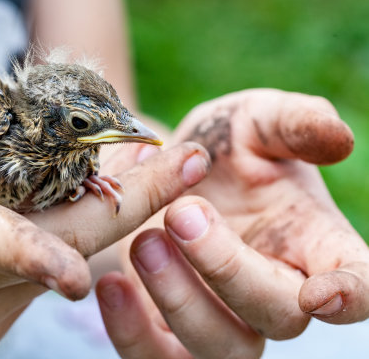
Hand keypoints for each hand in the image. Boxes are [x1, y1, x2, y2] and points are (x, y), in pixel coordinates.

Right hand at [0, 64, 210, 357]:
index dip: (31, 249)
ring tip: (143, 169)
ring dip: (103, 215)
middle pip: (58, 247)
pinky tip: (70, 207)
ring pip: (60, 261)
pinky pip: (39, 281)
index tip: (84, 263)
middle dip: (134, 204)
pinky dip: (65, 242)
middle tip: (188, 162)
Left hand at [96, 89, 367, 357]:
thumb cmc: (222, 145)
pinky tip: (111, 286)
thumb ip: (294, 124)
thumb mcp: (254, 120)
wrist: (160, 166)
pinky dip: (131, 332)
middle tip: (181, 214)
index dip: (352, 294)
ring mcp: (222, 317)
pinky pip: (155, 357)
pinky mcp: (166, 330)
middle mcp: (275, 291)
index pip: (357, 281)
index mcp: (314, 243)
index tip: (322, 292)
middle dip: (227, 269)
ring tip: (143, 241)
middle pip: (277, 317)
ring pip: (219, 347)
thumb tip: (340, 139)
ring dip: (179, 300)